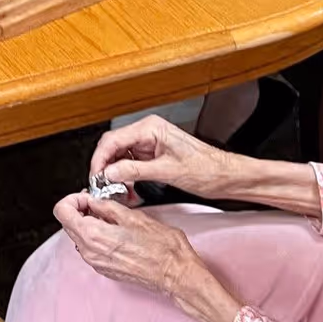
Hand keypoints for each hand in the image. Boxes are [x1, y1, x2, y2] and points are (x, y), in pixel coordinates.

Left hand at [54, 193, 242, 321]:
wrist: (176, 275)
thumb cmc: (162, 248)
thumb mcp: (133, 216)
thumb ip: (106, 206)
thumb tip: (92, 200)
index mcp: (93, 235)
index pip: (61, 211)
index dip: (73, 199)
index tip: (87, 196)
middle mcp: (89, 252)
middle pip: (68, 224)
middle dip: (80, 209)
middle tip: (99, 203)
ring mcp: (96, 263)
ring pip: (78, 236)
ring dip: (89, 223)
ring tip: (111, 217)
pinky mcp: (105, 270)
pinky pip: (90, 249)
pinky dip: (96, 237)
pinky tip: (116, 232)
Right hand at [89, 114, 234, 199]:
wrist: (226, 177)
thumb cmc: (207, 169)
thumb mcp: (168, 171)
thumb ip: (135, 170)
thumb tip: (110, 173)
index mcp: (151, 128)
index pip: (113, 141)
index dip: (100, 160)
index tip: (96, 177)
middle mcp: (148, 133)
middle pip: (113, 148)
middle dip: (106, 168)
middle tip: (102, 186)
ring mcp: (150, 144)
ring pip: (120, 158)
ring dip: (116, 176)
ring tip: (118, 193)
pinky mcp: (153, 156)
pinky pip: (131, 165)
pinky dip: (126, 178)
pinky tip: (128, 191)